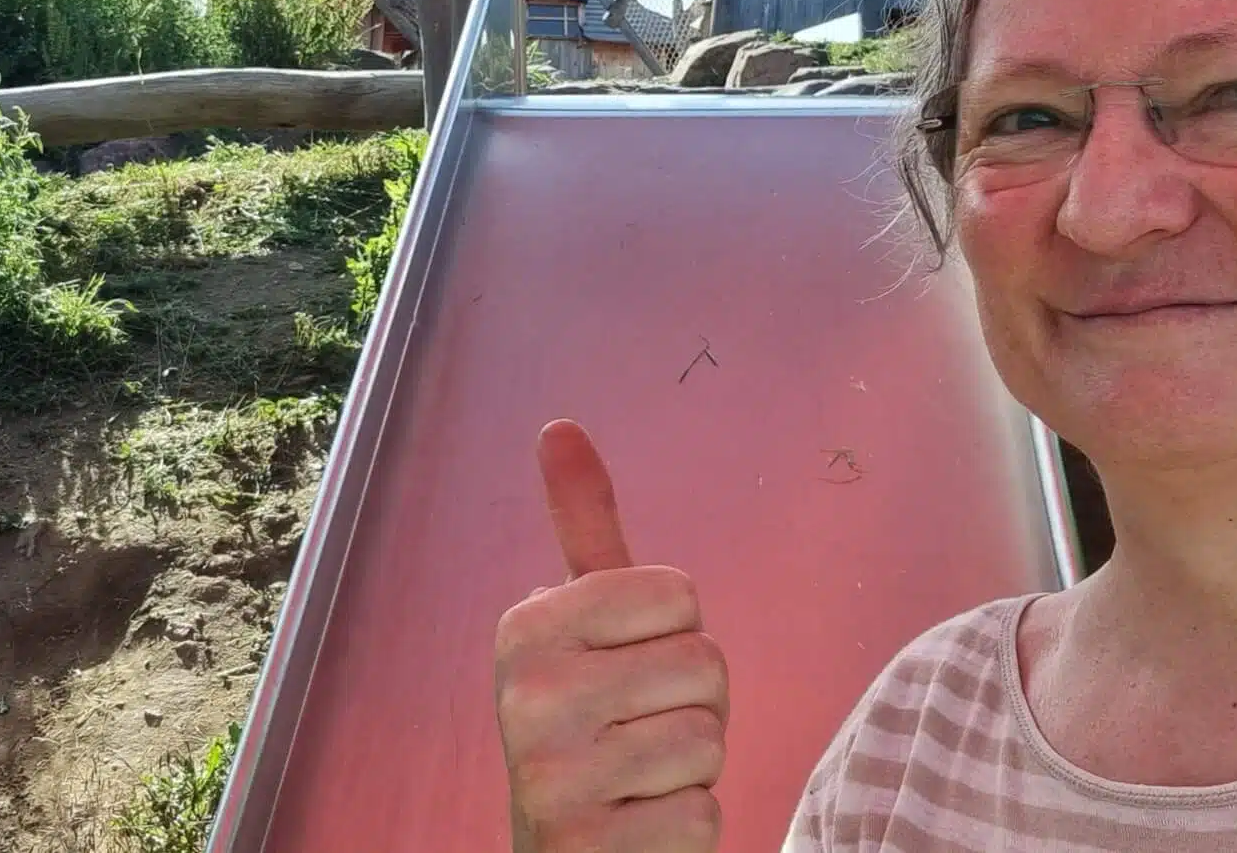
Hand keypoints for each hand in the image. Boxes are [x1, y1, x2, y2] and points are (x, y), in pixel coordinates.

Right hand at [493, 419, 728, 852]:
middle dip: (693, 703)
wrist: (565, 851)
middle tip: (637, 729)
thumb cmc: (593, 721)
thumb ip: (585, 528)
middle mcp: (526, 695)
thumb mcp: (585, 622)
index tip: (627, 666)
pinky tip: (638, 823)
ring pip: (710, 739)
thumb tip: (560, 425)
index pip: (680, 592)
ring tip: (638, 775)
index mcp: (528, 625)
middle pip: (704, 664)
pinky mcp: (586, 846)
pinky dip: (688, 824)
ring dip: (693, 766)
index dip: (674, 634)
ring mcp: (552, 775)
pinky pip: (705, 813)